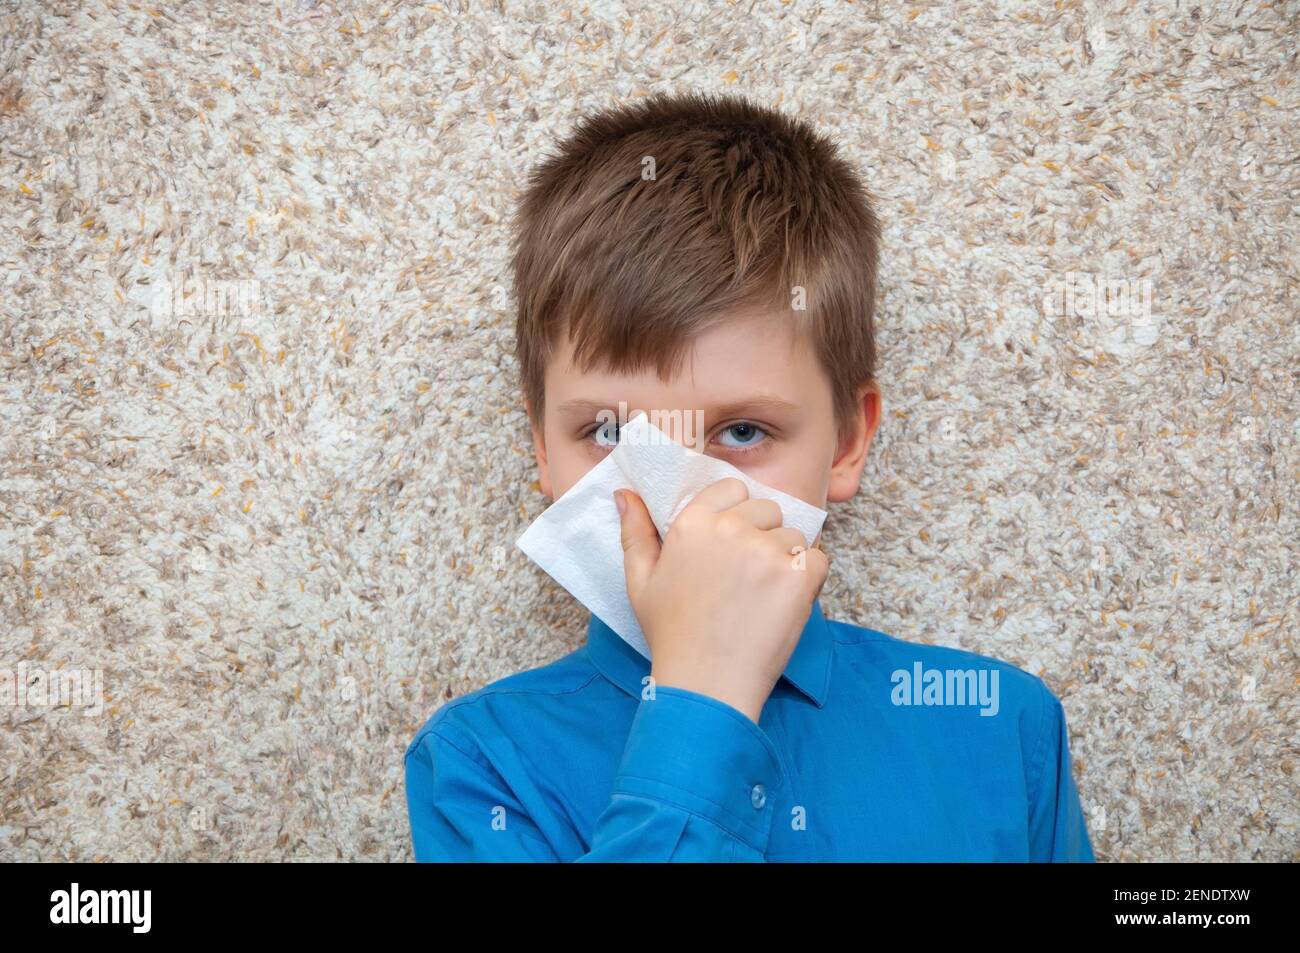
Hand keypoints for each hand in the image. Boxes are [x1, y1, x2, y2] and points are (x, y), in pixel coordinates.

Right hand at [616, 478, 828, 722]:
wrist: (706, 683)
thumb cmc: (672, 634)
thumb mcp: (640, 581)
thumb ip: (634, 532)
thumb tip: (625, 493)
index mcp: (693, 523)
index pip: (734, 488)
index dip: (737, 512)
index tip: (732, 543)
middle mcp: (731, 529)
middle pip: (768, 509)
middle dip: (763, 535)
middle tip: (745, 578)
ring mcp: (767, 552)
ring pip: (793, 536)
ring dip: (785, 559)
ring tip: (761, 597)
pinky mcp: (798, 576)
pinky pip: (818, 560)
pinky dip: (809, 579)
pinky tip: (783, 604)